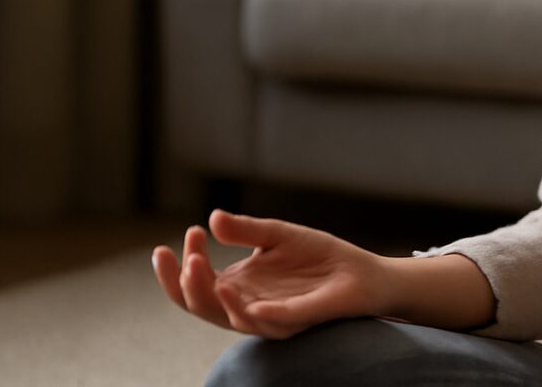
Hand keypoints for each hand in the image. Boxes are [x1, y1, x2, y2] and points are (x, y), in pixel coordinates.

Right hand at [151, 209, 394, 338]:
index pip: (195, 284)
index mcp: (238, 286)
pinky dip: (257, 314)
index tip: (189, 232)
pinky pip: (274, 323)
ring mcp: (272, 316)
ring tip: (200, 268)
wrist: (361, 271)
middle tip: (185, 257)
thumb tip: (212, 217)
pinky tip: (245, 299)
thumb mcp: (278, 234)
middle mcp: (248, 305)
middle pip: (201, 305)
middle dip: (185, 284)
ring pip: (231, 319)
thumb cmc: (317, 256)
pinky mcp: (299, 320)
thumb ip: (247, 228)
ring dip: (212, 297)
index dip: (180, 265)